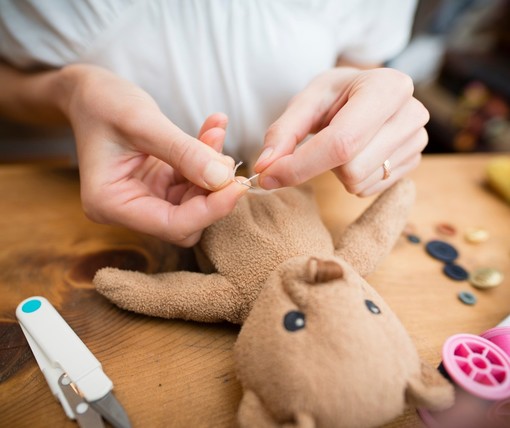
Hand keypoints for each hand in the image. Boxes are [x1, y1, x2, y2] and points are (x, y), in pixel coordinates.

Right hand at [60, 65, 247, 245]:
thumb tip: (223, 179)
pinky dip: (206, 159)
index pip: (171, 225)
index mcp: (110, 203)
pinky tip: (213, 130)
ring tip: (215, 132)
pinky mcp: (159, 184)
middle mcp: (127, 208)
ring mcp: (144, 197)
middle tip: (229, 160)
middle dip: (213, 193)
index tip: (238, 186)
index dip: (210, 211)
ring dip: (213, 171)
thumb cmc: (103, 102)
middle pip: (186, 221)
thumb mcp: (142, 121)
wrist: (90, 91)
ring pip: (194, 202)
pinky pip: (192, 181)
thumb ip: (184, 152)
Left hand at [254, 67, 428, 195]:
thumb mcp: (307, 101)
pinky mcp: (415, 163)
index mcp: (387, 88)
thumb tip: (264, 167)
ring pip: (358, 183)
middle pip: (350, 168)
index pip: (341, 142)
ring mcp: (418, 141)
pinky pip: (369, 189)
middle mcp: (411, 114)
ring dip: (337, 171)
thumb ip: (283, 133)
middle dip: (321, 163)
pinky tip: (356, 154)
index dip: (300, 165)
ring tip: (342, 143)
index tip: (267, 176)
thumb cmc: (338, 94)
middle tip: (321, 139)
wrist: (368, 91)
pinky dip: (352, 178)